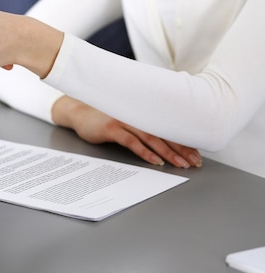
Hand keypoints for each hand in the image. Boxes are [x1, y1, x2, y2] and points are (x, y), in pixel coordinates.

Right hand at [53, 96, 201, 167]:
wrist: (77, 111)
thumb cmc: (103, 115)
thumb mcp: (125, 116)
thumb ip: (142, 122)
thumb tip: (162, 137)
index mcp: (142, 112)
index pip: (167, 127)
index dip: (183, 140)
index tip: (196, 153)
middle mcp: (136, 115)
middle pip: (164, 133)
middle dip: (182, 148)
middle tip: (195, 162)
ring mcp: (124, 121)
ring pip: (152, 138)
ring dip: (168, 152)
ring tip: (181, 164)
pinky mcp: (111, 128)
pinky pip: (132, 142)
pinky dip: (145, 152)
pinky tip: (156, 161)